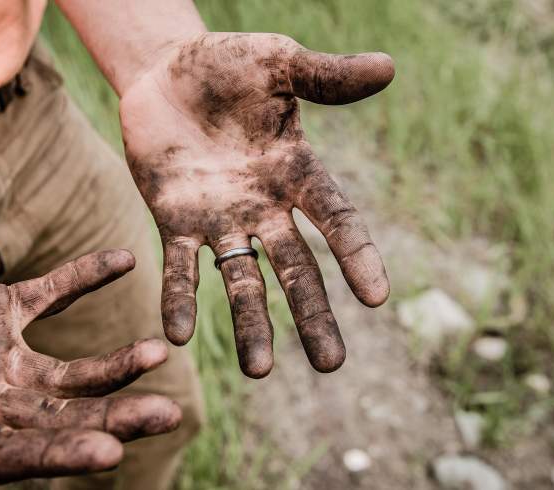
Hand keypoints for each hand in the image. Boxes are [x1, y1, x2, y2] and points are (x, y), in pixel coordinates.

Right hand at [0, 225, 180, 482]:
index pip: (6, 456)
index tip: (111, 454)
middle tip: (169, 416)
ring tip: (159, 352)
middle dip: (112, 419)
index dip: (56, 457)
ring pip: (66, 370)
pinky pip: (51, 294)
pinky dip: (85, 276)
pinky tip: (124, 259)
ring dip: (113, 364)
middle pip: (56, 419)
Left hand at [120, 33, 392, 377]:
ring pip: (240, 279)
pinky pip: (178, 266)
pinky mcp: (174, 221)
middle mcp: (264, 206)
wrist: (165, 72)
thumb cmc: (227, 65)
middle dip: (311, 314)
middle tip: (331, 365)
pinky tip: (177, 335)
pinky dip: (179, 299)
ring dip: (249, 324)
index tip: (377, 297)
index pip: (336, 218)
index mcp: (296, 172)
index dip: (357, 255)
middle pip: (295, 268)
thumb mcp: (278, 62)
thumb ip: (325, 76)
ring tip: (257, 372)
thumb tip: (388, 67)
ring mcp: (220, 219)